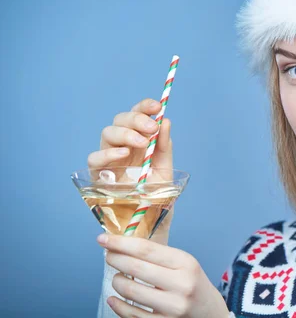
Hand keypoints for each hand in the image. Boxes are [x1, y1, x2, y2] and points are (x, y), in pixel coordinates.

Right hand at [88, 98, 173, 244]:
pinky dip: (108, 153)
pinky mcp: (97, 176)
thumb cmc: (156, 196)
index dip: (144, 106)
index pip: (138, 115)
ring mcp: (108, 160)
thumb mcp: (165, 169)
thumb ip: (164, 146)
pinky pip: (94, 159)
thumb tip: (166, 121)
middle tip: (151, 127)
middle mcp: (122, 146)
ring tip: (141, 143)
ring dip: (125, 134)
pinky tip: (124, 154)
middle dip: (135, 118)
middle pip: (120, 120)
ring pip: (107, 133)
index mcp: (140, 141)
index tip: (156, 106)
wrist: (148, 224)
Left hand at [99, 234, 229, 317]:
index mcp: (185, 263)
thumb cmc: (192, 283)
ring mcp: (173, 307)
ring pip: (130, 291)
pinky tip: (114, 298)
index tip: (103, 239)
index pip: (146, 249)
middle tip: (109, 256)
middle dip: (115, 259)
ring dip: (117, 282)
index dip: (120, 243)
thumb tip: (123, 244)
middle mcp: (181, 284)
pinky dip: (118, 305)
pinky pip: (132, 314)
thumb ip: (159, 255)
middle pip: (136, 268)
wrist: (209, 312)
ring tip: (117, 278)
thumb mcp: (184, 263)